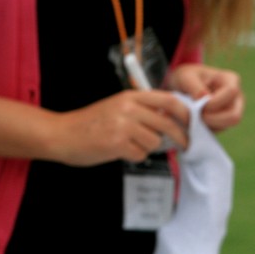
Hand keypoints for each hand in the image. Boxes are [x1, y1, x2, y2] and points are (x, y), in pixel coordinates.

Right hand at [50, 90, 190, 163]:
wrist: (62, 134)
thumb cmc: (92, 123)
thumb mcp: (118, 107)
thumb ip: (143, 111)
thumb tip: (173, 122)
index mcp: (131, 96)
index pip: (168, 100)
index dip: (185, 113)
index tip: (192, 123)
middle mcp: (129, 108)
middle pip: (168, 124)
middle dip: (180, 138)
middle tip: (185, 146)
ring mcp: (123, 126)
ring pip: (155, 142)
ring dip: (148, 148)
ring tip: (131, 145)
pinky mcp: (118, 144)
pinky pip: (141, 154)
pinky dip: (134, 156)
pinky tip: (120, 151)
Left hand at [167, 64, 243, 131]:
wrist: (186, 86)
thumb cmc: (188, 78)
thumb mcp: (186, 77)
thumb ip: (194, 86)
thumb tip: (205, 98)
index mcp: (231, 80)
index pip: (231, 92)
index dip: (215, 102)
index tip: (199, 105)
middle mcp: (237, 97)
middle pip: (235, 116)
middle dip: (215, 120)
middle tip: (198, 117)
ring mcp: (233, 111)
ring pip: (227, 126)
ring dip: (209, 125)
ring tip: (194, 118)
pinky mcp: (225, 122)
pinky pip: (218, 130)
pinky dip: (206, 129)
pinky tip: (195, 121)